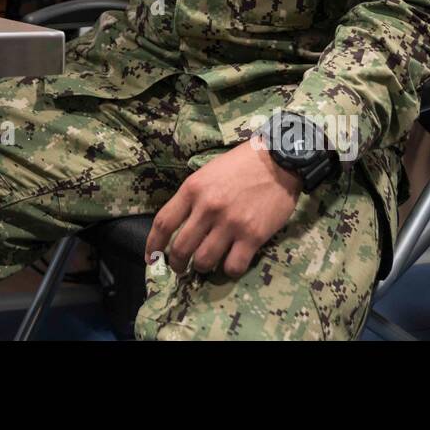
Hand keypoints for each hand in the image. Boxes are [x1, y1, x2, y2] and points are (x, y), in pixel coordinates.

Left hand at [145, 135, 302, 277]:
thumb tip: (178, 225)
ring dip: (201, 268)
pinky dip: (229, 270)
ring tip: (205, 266)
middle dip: (177, 263)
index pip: (163, 223)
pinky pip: (233, 266)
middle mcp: (207, 208)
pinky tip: (230, 263)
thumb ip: (191, 198)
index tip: (151, 258)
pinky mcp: (253, 236)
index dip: (153, 245)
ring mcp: (230, 223)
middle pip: (181, 248)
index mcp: (192, 189)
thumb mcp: (207, 173)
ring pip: (204, 261)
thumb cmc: (240, 165)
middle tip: (180, 268)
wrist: (278, 160)